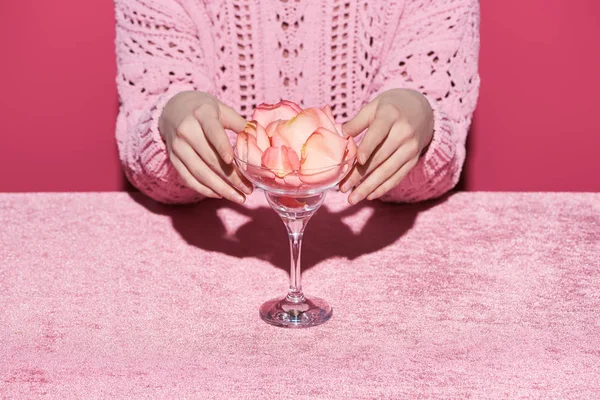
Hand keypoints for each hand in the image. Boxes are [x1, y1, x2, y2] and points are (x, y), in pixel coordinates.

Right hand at [159, 91, 251, 203]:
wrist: (172, 109)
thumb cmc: (204, 110)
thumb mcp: (221, 108)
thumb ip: (238, 122)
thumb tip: (258, 136)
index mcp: (202, 114)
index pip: (213, 131)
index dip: (222, 146)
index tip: (232, 160)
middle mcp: (186, 131)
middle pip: (209, 158)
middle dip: (231, 177)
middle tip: (248, 189)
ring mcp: (178, 147)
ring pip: (200, 172)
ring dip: (220, 188)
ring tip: (239, 198)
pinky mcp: (173, 159)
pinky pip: (188, 179)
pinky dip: (205, 189)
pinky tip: (220, 195)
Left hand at [339, 89, 433, 203]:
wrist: (421, 109)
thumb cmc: (391, 108)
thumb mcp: (374, 106)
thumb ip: (357, 121)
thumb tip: (340, 136)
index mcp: (391, 116)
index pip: (378, 133)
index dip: (368, 146)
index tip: (357, 160)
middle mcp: (404, 133)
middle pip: (380, 157)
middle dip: (359, 174)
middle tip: (342, 187)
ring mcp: (411, 148)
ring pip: (388, 171)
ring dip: (369, 187)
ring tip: (353, 198)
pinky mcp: (413, 159)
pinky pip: (398, 176)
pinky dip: (383, 187)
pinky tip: (369, 196)